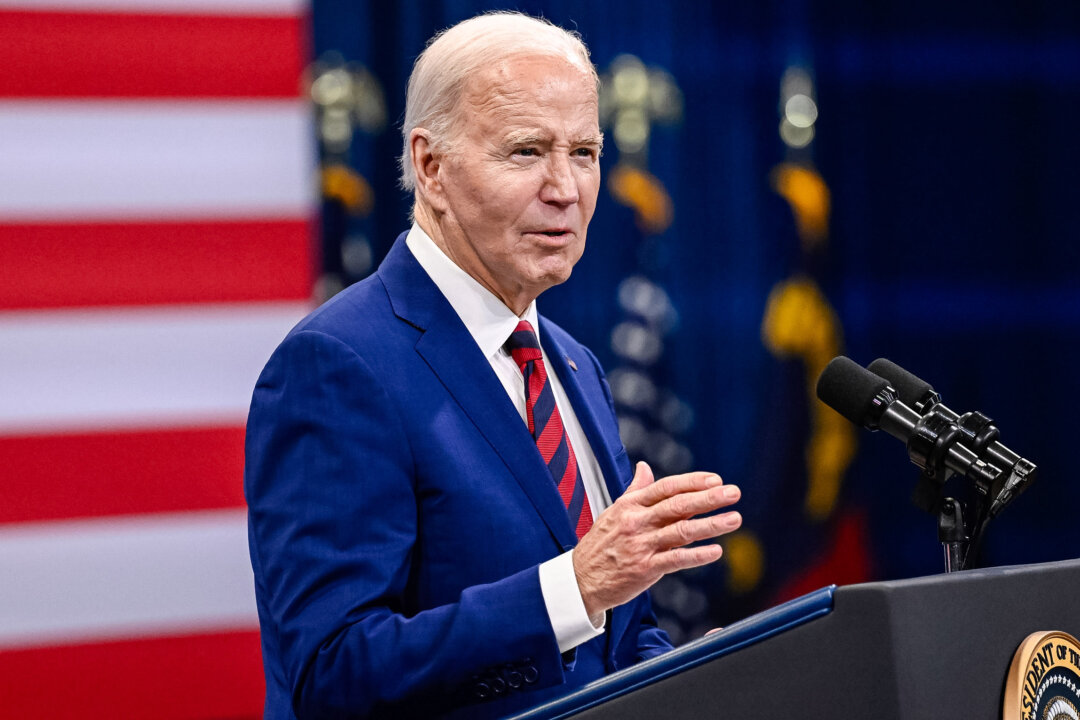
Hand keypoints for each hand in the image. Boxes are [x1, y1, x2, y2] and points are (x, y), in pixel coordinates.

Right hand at [573, 461, 741, 622]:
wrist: (580, 579)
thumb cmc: (600, 544)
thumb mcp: (614, 512)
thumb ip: (635, 490)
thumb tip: (645, 467)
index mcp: (630, 505)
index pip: (666, 487)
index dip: (692, 482)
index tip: (715, 479)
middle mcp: (636, 522)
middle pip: (677, 505)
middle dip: (708, 498)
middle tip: (733, 492)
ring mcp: (641, 545)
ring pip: (681, 531)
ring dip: (711, 525)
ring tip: (734, 519)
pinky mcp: (644, 569)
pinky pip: (676, 560)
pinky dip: (697, 556)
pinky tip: (716, 551)